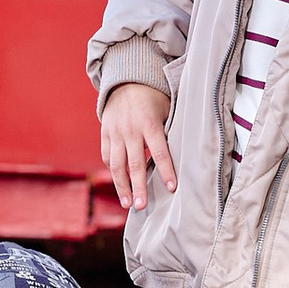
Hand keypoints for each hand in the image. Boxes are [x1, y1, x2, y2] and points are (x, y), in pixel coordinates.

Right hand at [101, 80, 178, 209]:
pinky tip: (120, 185)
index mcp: (149, 123)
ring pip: (117, 165)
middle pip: (134, 164)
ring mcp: (115, 132)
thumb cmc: (153, 98)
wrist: (126, 81)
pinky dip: (113, 172)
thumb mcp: (167, 109)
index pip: (159, 151)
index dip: (166, 171)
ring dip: (122, 187)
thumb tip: (183, 155)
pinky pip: (108, 157)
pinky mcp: (105, 134)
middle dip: (138, 187)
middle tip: (142, 206)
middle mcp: (130, 129)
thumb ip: (170, 131)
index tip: (171, 188)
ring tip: (128, 204)